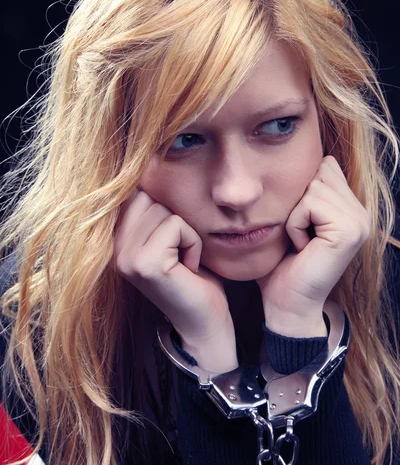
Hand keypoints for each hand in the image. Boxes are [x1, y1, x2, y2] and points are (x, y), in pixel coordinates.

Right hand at [112, 189, 237, 371]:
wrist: (203, 322)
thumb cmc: (191, 275)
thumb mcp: (165, 235)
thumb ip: (150, 209)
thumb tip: (147, 165)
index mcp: (112, 238)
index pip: (134, 191)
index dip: (161, 205)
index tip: (171, 235)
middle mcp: (112, 247)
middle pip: (150, 197)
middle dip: (175, 220)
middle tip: (178, 253)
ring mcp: (125, 256)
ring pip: (165, 210)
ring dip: (186, 232)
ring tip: (182, 260)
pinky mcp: (145, 263)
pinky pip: (177, 225)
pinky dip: (193, 243)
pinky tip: (188, 268)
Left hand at [256, 156, 370, 336]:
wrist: (287, 304)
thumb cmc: (283, 263)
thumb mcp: (295, 218)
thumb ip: (306, 191)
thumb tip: (305, 157)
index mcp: (351, 208)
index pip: (325, 166)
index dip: (301, 190)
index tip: (301, 224)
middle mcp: (361, 213)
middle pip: (319, 172)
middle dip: (298, 201)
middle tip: (300, 235)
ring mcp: (359, 221)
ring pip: (312, 187)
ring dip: (295, 215)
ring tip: (301, 241)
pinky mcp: (349, 230)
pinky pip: (309, 204)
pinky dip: (295, 224)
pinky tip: (302, 247)